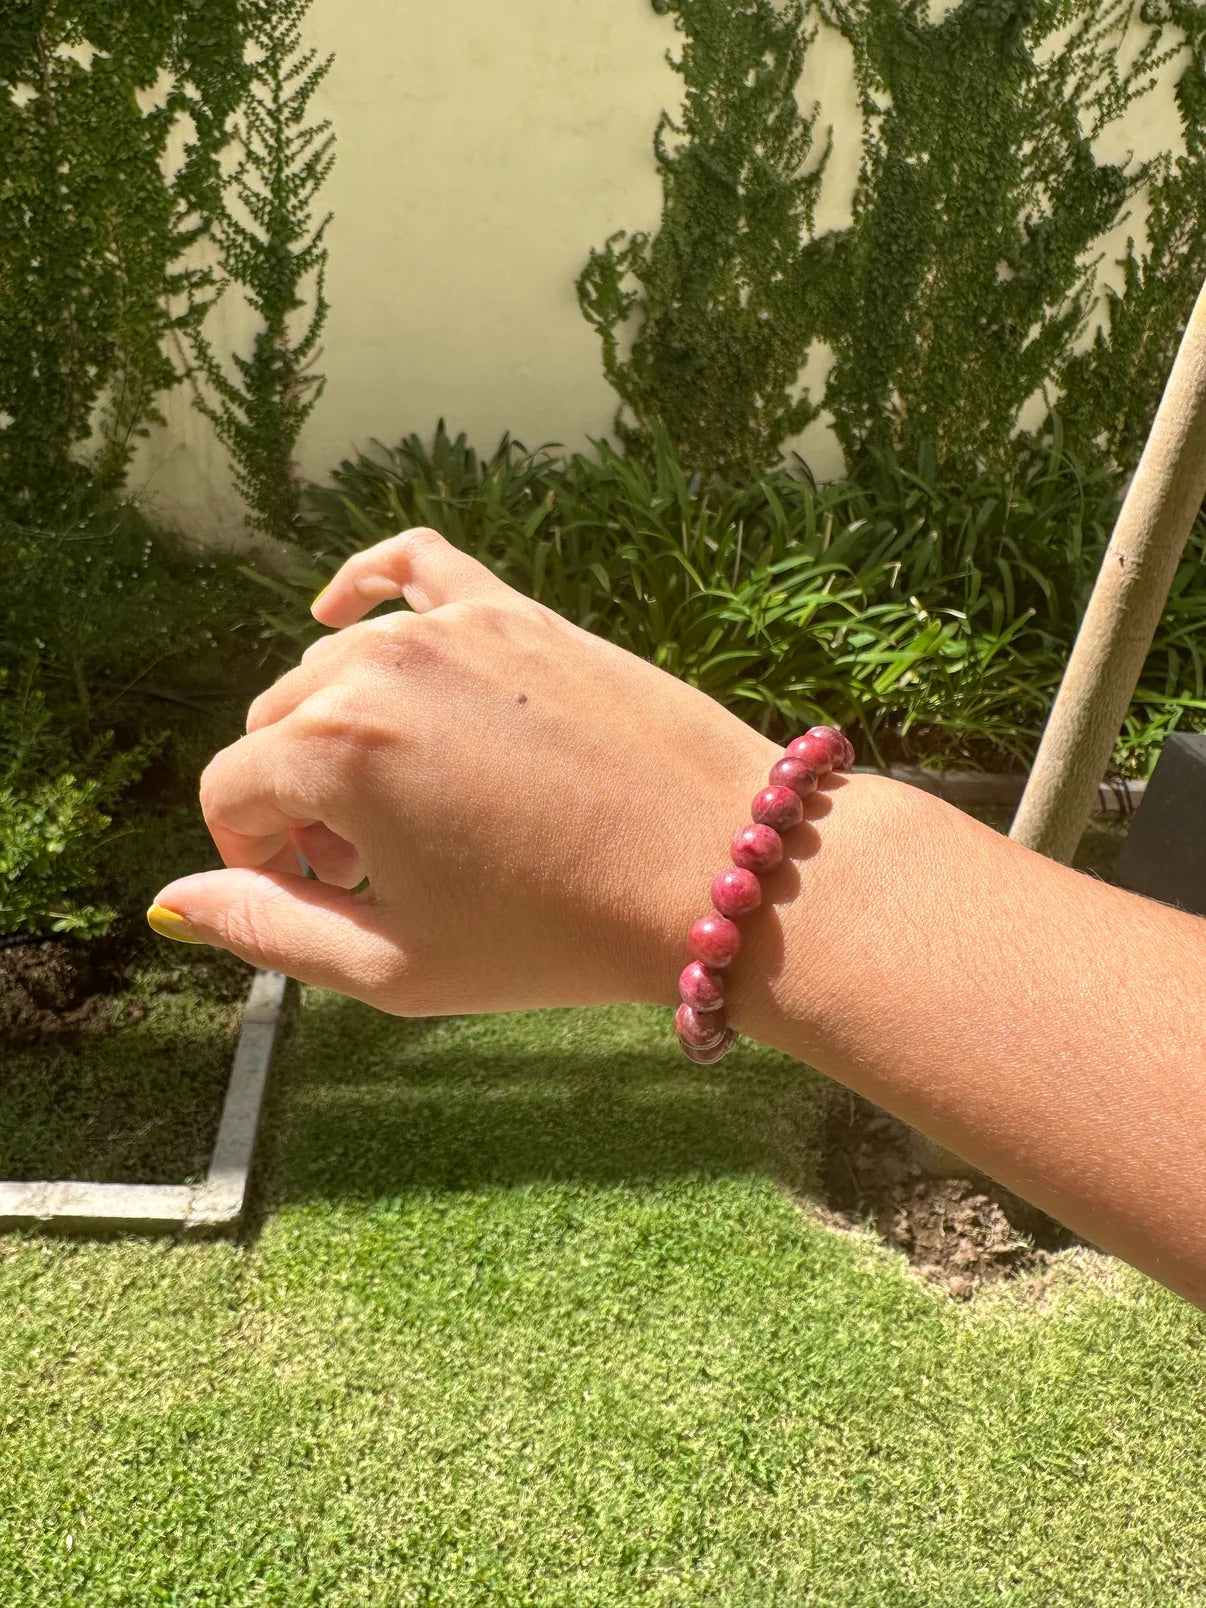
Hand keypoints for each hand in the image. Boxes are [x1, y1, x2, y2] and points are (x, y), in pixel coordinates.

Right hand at [149, 528, 783, 1015]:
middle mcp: (380, 668)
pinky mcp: (517, 611)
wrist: (718, 869)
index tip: (315, 895)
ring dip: (335, 732)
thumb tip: (174, 902)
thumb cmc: (557, 934)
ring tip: (398, 802)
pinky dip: (365, 584)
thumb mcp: (396, 965)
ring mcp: (453, 629)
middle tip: (370, 869)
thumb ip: (269, 931)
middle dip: (298, 804)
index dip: (254, 859)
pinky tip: (344, 612)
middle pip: (277, 729)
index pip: (231, 794)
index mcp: (334, 754)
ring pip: (338, 666)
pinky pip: (415, 565)